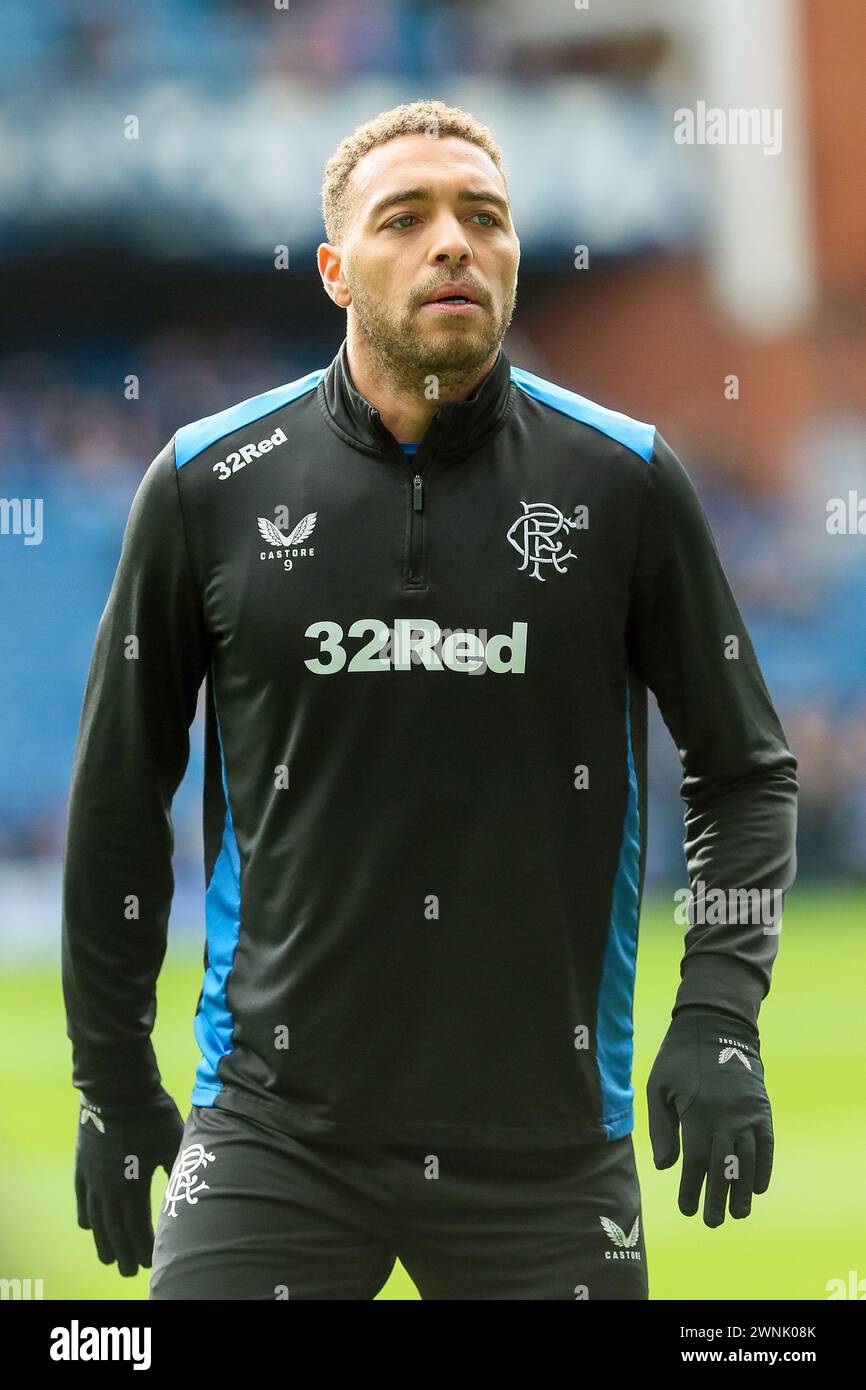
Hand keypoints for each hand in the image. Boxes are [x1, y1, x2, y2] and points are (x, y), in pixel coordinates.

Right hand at [75, 1085, 184, 1275]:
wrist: (117, 1087)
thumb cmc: (151, 1112)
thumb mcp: (173, 1140)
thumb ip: (178, 1169)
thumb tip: (187, 1191)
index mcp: (132, 1184)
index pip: (136, 1227)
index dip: (143, 1247)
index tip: (150, 1261)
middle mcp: (108, 1187)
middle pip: (114, 1230)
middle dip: (123, 1252)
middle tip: (128, 1271)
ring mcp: (92, 1177)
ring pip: (95, 1219)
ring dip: (102, 1242)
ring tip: (108, 1258)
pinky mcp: (82, 1164)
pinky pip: (81, 1198)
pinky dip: (85, 1216)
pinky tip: (88, 1227)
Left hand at [646, 1009, 772, 1226]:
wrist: (716, 1025)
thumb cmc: (679, 1057)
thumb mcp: (659, 1086)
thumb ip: (661, 1128)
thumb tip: (666, 1167)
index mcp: (698, 1114)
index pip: (696, 1163)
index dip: (692, 1189)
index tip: (687, 1209)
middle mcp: (727, 1118)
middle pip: (724, 1168)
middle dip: (718, 1198)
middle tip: (714, 1222)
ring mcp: (748, 1114)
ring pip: (748, 1161)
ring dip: (743, 1190)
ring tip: (739, 1212)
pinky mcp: (762, 1108)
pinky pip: (767, 1145)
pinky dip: (764, 1167)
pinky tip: (758, 1186)